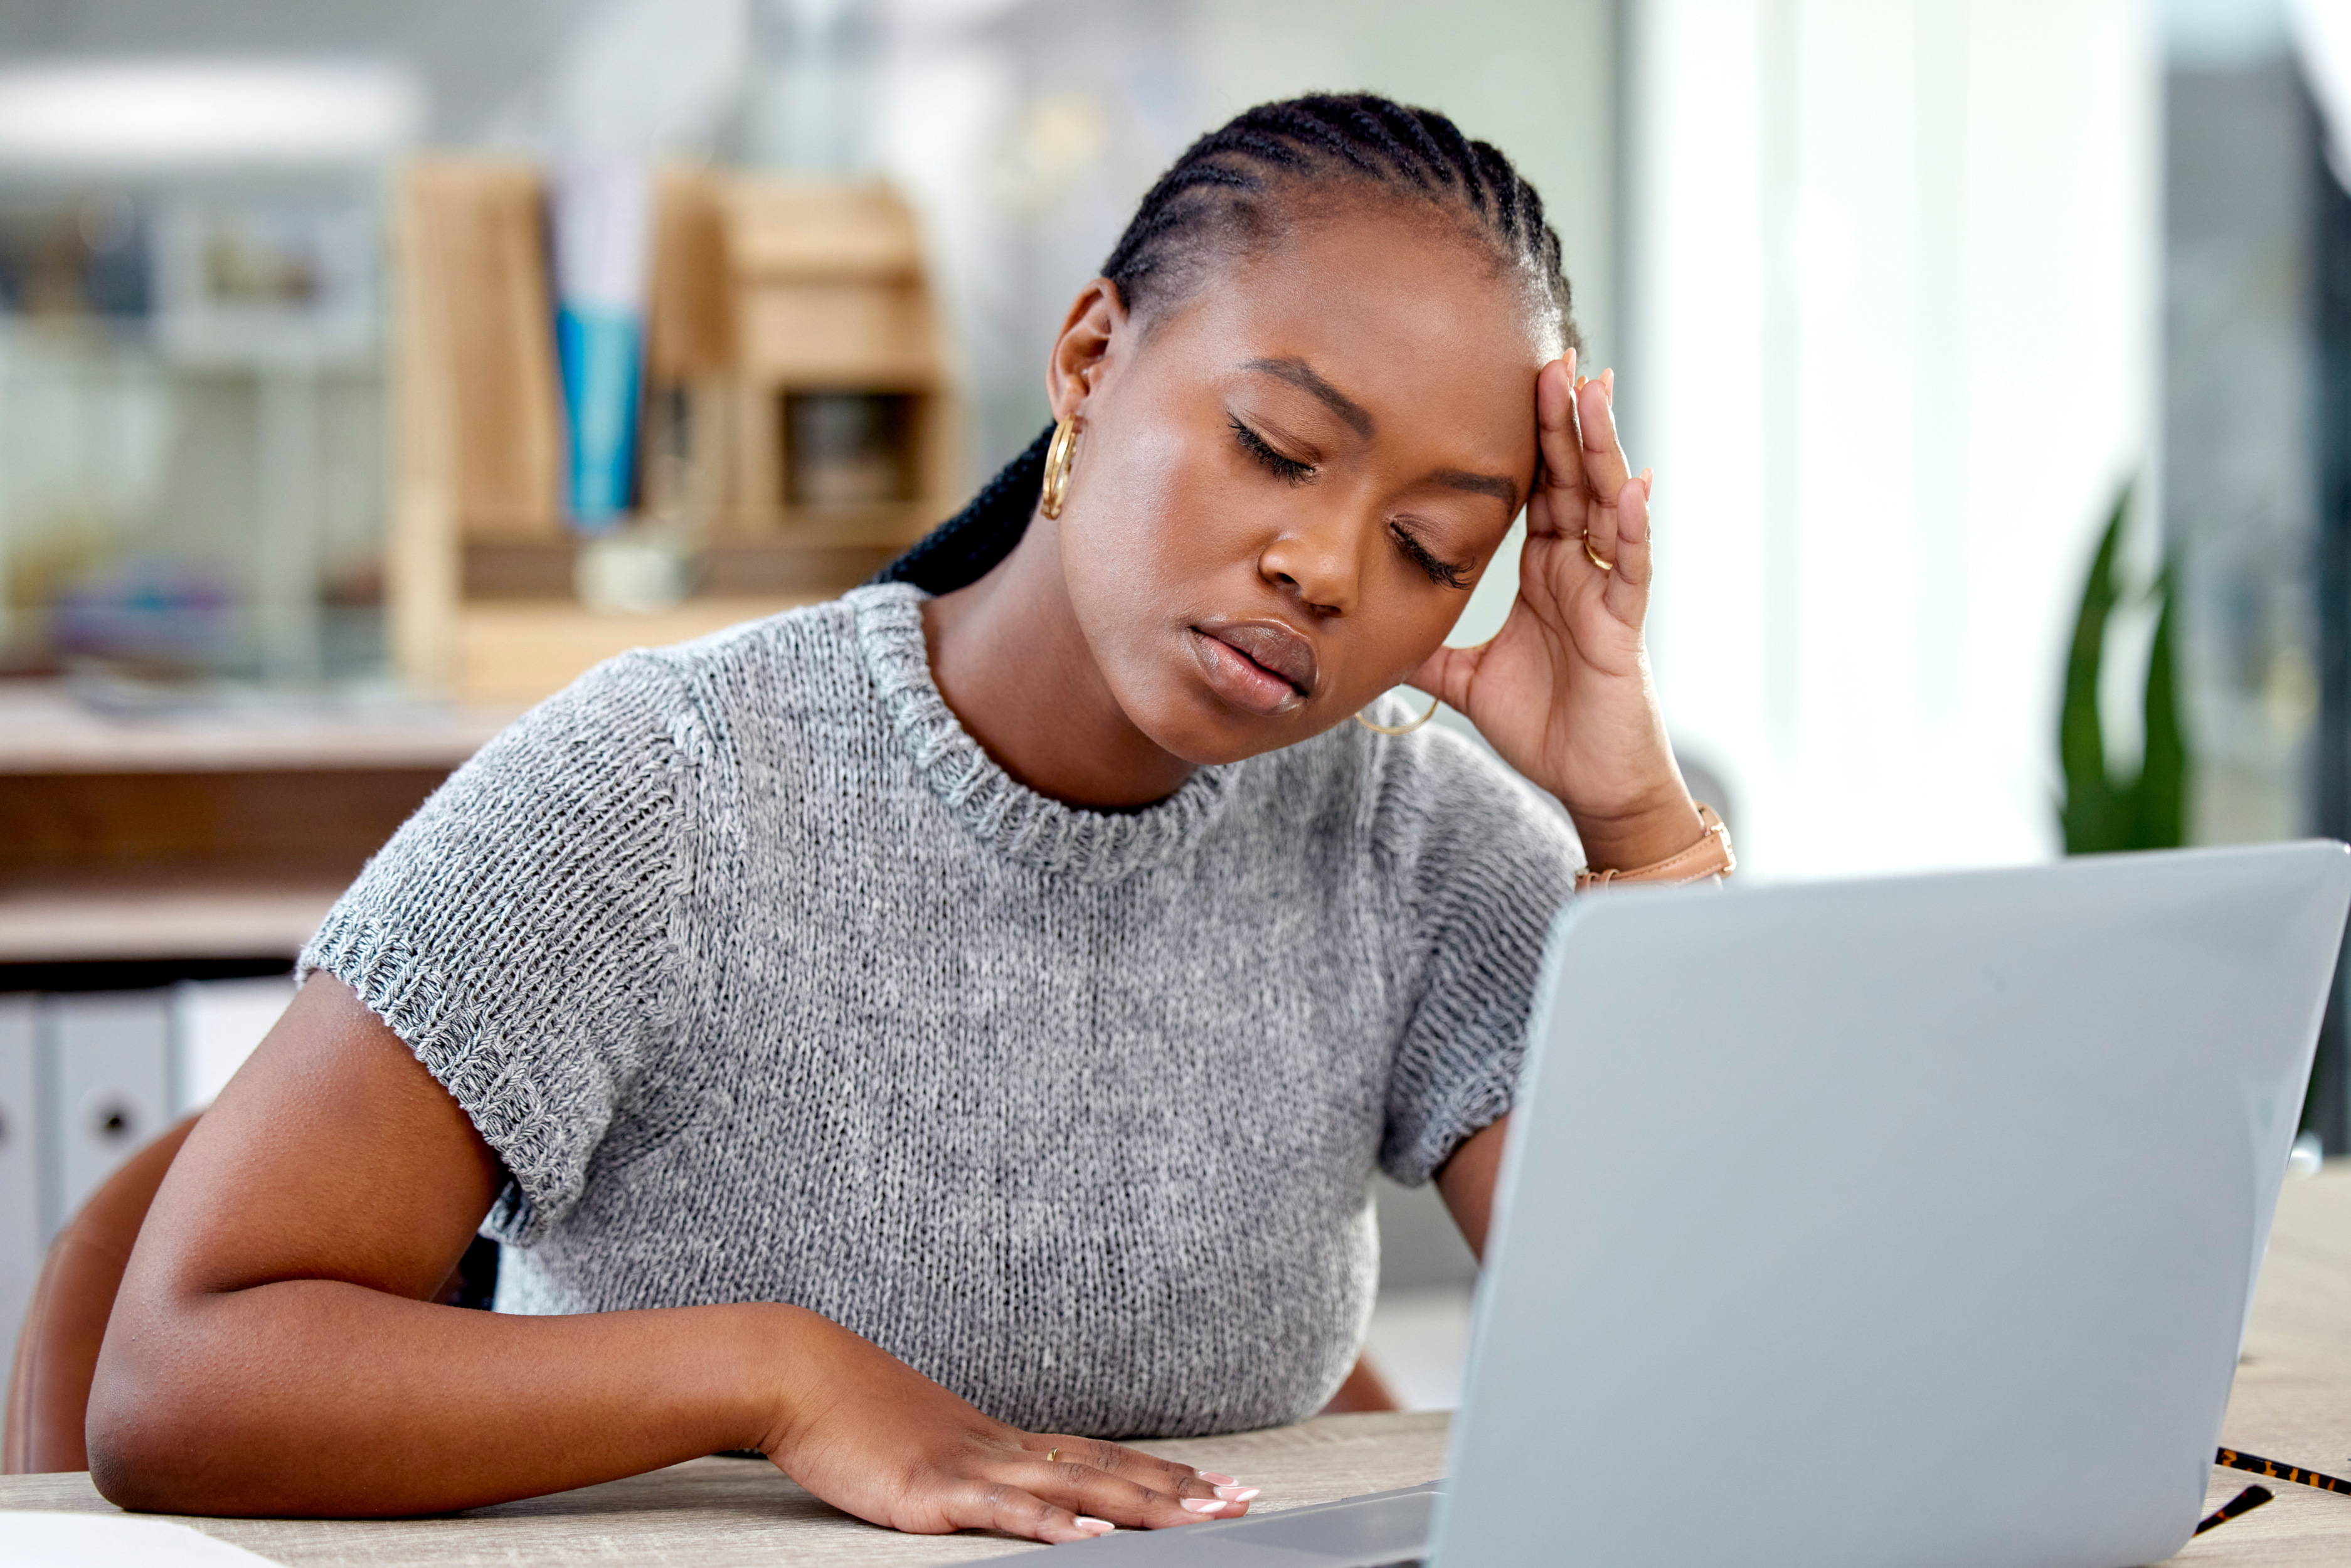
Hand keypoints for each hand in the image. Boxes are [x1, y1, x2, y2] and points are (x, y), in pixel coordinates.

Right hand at [757, 1306, 1257, 1543]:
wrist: (796, 1372)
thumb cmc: (849, 1412)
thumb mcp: (921, 1443)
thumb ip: (964, 1467)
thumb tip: (995, 1487)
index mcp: (1001, 1441)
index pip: (1102, 1456)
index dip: (1163, 1473)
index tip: (1217, 1486)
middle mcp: (1001, 1448)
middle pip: (1109, 1469)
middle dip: (1180, 1491)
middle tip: (1244, 1502)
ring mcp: (971, 1467)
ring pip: (1077, 1487)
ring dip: (1145, 1504)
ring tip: (1202, 1519)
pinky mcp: (933, 1491)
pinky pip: (1004, 1510)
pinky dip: (1052, 1524)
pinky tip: (1092, 1538)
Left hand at [1411, 352, 1702, 872]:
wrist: (1588, 783)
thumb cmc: (1544, 727)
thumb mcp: (1466, 678)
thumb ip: (1428, 646)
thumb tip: (1373, 631)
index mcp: (1546, 571)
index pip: (1539, 488)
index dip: (1530, 437)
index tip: (1516, 380)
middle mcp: (1580, 569)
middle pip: (1573, 478)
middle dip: (1563, 418)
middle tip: (1552, 355)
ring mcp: (1606, 591)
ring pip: (1608, 504)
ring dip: (1600, 448)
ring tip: (1593, 391)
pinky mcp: (1625, 625)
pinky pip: (1633, 566)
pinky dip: (1635, 525)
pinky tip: (1634, 484)